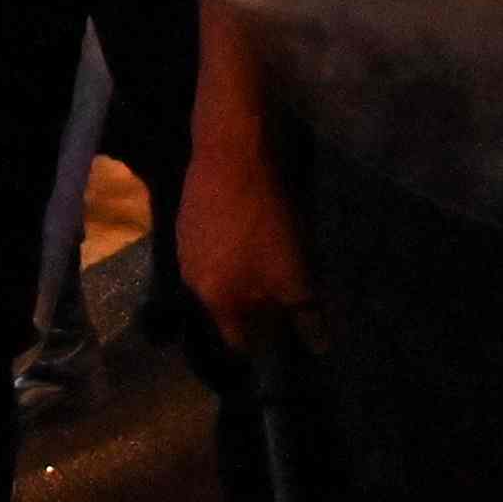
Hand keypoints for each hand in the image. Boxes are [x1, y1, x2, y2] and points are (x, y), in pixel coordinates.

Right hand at [167, 118, 315, 349]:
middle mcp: (192, 282)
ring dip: (238, 279)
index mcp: (216, 299)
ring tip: (265, 263)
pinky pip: (209, 252)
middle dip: (251, 310)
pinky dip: (228, 253)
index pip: (235, 342)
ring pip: (216, 280)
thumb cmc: (266, 218)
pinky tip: (247, 235)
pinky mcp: (186, 221)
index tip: (282, 343)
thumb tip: (318, 347)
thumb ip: (303, 313)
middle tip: (280, 296)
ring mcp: (184, 249)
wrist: (232, 153)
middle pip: (224, 311)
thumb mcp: (294, 271)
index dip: (260, 347)